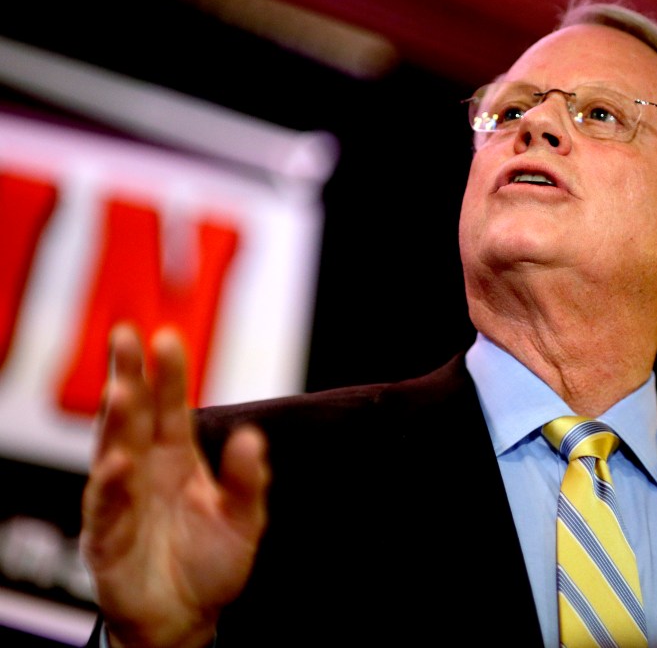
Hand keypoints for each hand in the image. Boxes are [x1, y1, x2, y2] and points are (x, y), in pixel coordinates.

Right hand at [81, 325, 269, 647]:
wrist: (185, 616)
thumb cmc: (210, 559)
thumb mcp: (244, 518)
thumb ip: (248, 480)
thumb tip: (254, 438)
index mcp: (177, 456)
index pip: (171, 405)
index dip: (168, 373)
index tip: (166, 338)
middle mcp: (145, 468)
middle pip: (134, 413)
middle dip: (129, 374)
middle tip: (126, 337)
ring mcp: (122, 498)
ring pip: (113, 448)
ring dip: (116, 420)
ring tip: (122, 391)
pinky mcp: (106, 535)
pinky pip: (106, 505)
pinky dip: (111, 485)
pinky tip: (119, 463)